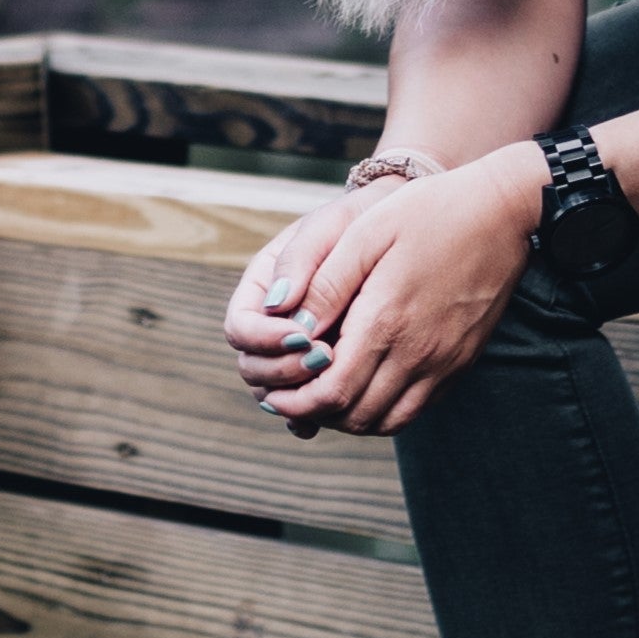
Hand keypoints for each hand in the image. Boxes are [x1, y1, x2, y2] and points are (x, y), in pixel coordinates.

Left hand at [223, 146, 545, 436]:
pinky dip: (384, 410)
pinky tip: (367, 385)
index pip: (331, 393)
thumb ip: (323, 283)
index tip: (273, 394)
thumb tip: (279, 318)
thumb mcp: (365, 234)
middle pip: (355, 416)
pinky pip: (417, 408)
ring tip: (326, 396)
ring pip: (387, 421)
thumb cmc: (429, 213)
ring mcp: (444, 362)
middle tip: (292, 399)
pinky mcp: (461, 362)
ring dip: (350, 418)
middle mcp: (418, 352)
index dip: (295, 403)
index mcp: (386, 321)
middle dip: (316, 415)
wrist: (504, 212)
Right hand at [224, 177, 405, 407]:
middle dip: (282, 370)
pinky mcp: (325, 370)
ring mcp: (296, 351)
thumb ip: (302, 262)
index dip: (263, 340)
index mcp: (262, 290)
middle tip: (324, 358)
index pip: (240, 329)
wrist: (398, 229)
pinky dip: (314, 415)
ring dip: (299, 397)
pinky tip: (334, 416)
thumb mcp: (331, 228)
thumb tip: (278, 305)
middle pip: (253, 368)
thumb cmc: (360, 221)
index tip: (302, 334)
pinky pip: (308, 404)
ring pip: (277, 392)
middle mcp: (272, 325)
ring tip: (336, 382)